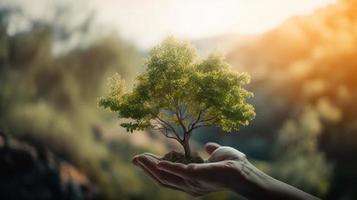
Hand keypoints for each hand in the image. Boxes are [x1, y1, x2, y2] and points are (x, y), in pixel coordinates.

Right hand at [132, 142, 249, 196]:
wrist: (244, 172)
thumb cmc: (233, 165)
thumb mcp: (217, 155)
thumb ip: (210, 152)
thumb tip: (207, 146)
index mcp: (191, 180)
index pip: (168, 177)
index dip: (155, 168)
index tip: (144, 159)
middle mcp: (189, 185)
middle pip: (162, 179)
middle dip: (147, 169)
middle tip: (134, 159)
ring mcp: (191, 183)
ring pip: (164, 177)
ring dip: (150, 167)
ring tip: (139, 158)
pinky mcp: (195, 176)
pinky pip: (176, 171)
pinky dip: (165, 166)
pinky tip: (155, 161)